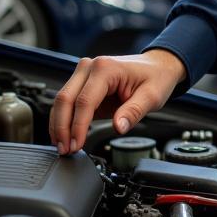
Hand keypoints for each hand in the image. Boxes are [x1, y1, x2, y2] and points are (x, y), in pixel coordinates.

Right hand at [49, 49, 187, 154]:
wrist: (158, 66)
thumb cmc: (156, 77)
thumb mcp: (152, 96)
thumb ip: (133, 112)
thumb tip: (118, 128)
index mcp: (106, 68)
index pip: (84, 101)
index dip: (77, 126)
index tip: (76, 145)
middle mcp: (90, 67)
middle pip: (65, 99)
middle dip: (61, 127)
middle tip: (65, 149)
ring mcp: (85, 74)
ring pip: (61, 101)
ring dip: (58, 125)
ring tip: (63, 147)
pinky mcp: (83, 84)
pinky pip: (68, 103)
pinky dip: (64, 120)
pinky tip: (65, 136)